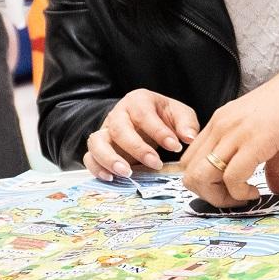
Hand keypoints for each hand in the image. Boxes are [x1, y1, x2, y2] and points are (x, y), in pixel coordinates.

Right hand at [84, 90, 198, 180]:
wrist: (146, 120)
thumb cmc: (163, 116)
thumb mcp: (179, 114)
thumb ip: (186, 124)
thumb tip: (189, 138)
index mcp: (138, 101)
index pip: (144, 114)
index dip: (159, 131)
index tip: (175, 147)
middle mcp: (117, 114)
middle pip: (119, 129)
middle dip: (137, 148)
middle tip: (156, 163)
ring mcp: (105, 131)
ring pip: (97, 142)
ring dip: (110, 159)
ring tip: (127, 173)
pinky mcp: (98, 148)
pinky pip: (89, 157)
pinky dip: (96, 168)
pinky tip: (110, 178)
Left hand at [182, 62, 278, 204]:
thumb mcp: (273, 136)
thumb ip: (271, 167)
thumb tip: (278, 190)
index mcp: (220, 124)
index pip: (189, 161)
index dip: (204, 184)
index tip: (228, 191)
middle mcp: (220, 128)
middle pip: (189, 174)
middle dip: (208, 196)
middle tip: (235, 199)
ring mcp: (234, 133)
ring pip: (202, 178)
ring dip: (221, 198)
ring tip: (245, 197)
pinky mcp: (254, 141)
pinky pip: (232, 178)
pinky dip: (241, 193)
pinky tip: (257, 191)